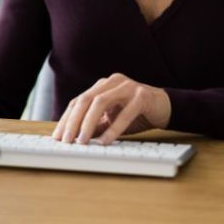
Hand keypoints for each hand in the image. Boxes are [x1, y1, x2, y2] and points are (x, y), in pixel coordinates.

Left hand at [51, 73, 170, 145]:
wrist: (166, 107)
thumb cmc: (136, 114)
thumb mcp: (111, 121)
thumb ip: (95, 126)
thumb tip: (75, 139)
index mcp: (102, 86)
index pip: (78, 101)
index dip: (66, 119)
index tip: (57, 137)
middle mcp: (112, 82)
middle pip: (85, 100)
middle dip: (73, 121)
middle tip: (66, 141)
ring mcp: (127, 87)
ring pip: (100, 102)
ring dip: (88, 123)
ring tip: (82, 141)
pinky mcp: (142, 96)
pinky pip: (124, 113)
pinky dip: (113, 129)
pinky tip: (105, 141)